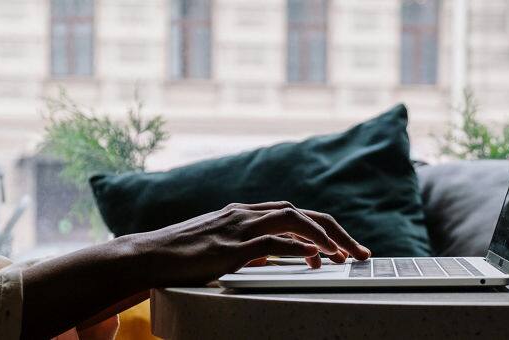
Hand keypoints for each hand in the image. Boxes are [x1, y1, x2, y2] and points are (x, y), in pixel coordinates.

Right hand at [125, 201, 370, 285]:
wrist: (147, 255)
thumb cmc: (181, 255)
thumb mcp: (221, 247)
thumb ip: (248, 247)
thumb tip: (272, 257)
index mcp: (246, 212)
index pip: (296, 213)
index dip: (324, 228)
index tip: (344, 247)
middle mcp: (246, 214)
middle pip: (303, 213)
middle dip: (337, 231)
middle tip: (360, 252)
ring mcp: (238, 228)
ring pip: (293, 219)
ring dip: (324, 237)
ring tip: (345, 256)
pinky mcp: (229, 247)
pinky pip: (271, 242)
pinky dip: (297, 247)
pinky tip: (315, 257)